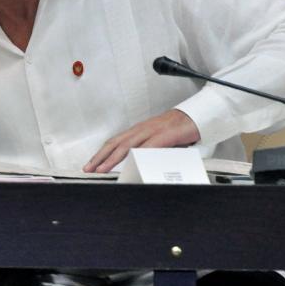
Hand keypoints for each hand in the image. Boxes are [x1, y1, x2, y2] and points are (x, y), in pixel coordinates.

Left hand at [84, 109, 199, 173]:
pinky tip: (132, 163)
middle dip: (100, 157)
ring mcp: (152, 131)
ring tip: (103, 169)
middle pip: (115, 144)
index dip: (101, 154)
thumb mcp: (157, 142)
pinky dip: (139, 155)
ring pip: (127, 145)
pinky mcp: (166, 134)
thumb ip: (146, 152)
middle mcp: (141, 130)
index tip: (91, 165)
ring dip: (113, 158)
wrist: (195, 117)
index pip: (115, 143)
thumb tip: (135, 166)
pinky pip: (150, 146)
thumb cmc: (177, 130)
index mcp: (138, 132)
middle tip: (89, 168)